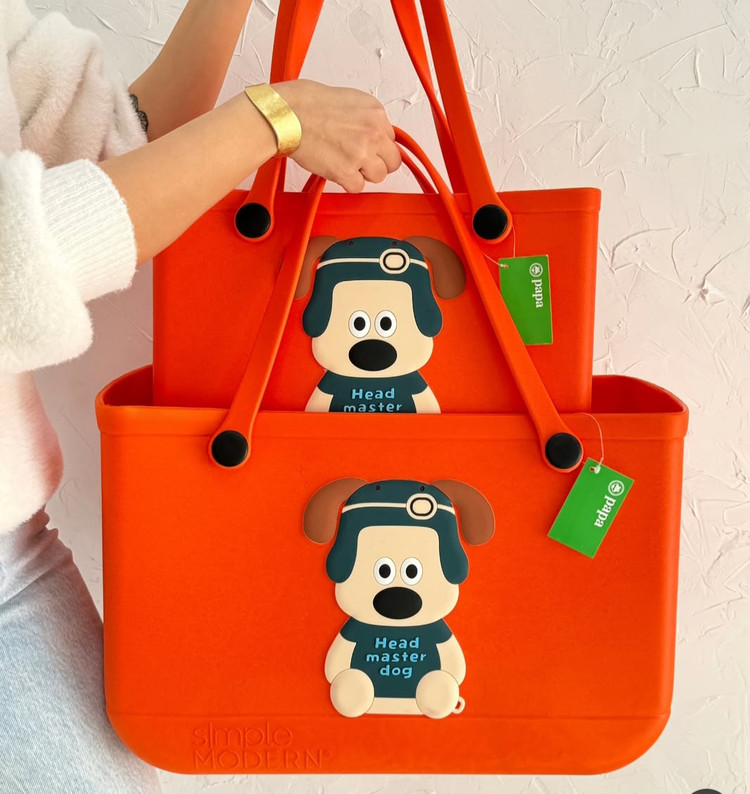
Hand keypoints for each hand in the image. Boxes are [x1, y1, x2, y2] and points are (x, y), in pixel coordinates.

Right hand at [273, 80, 401, 192]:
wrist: (288, 115)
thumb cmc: (307, 104)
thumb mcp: (348, 99)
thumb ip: (365, 119)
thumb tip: (371, 133)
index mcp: (375, 112)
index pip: (391, 139)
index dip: (377, 146)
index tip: (366, 148)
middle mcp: (373, 132)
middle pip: (392, 161)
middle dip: (377, 163)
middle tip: (360, 161)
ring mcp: (361, 152)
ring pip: (378, 176)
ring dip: (363, 174)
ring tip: (345, 164)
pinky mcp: (346, 171)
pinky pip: (357, 187)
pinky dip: (347, 183)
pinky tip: (336, 170)